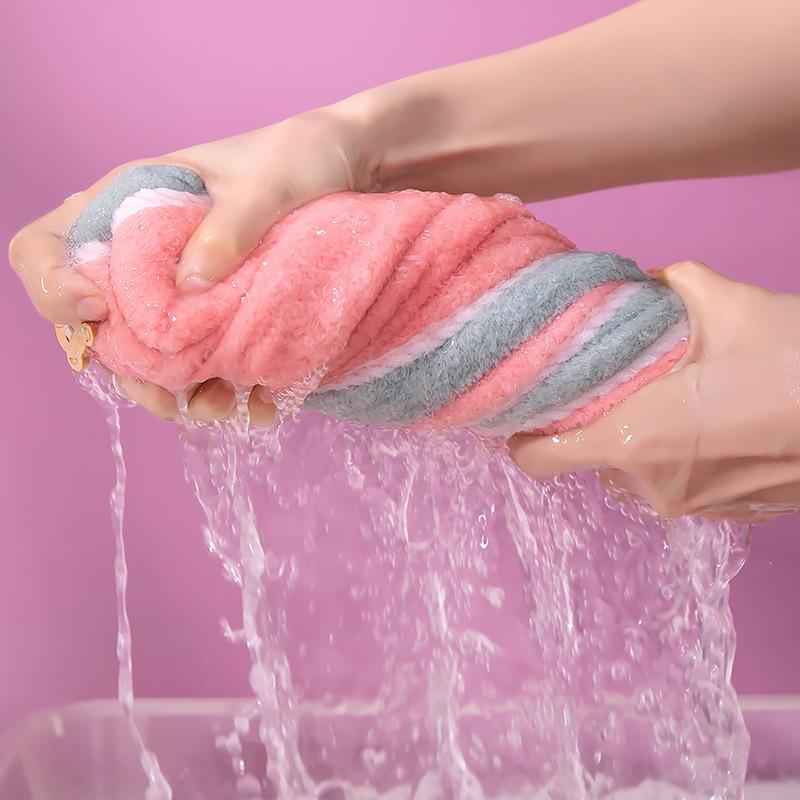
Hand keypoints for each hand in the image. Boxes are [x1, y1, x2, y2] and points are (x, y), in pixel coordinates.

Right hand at [8, 105, 372, 422]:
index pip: (47, 245)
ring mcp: (182, 292)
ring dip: (176, 394)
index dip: (51, 285)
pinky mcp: (221, 320)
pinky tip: (256, 405)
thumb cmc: (300, 157)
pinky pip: (205, 366)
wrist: (351, 171)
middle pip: (96, 324)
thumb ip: (229, 226)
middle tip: (165, 397)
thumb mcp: (268, 181)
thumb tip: (189, 286)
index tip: (96, 311)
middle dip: (125, 369)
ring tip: (220, 408)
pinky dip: (224, 393)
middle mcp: (145, 255)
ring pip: (149, 357)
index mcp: (130, 204)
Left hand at [509, 261, 799, 522]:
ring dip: (637, 443)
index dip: (527, 434)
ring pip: (630, 476)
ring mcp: (689, 508)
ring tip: (672, 401)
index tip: (537, 410)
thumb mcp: (719, 301)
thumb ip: (660, 289)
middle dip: (592, 425)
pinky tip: (710, 424)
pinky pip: (675, 485)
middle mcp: (648, 485)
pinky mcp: (727, 516)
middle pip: (585, 461)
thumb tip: (637, 286)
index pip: (534, 459)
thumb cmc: (792, 359)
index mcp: (629, 440)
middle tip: (616, 387)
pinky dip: (677, 459)